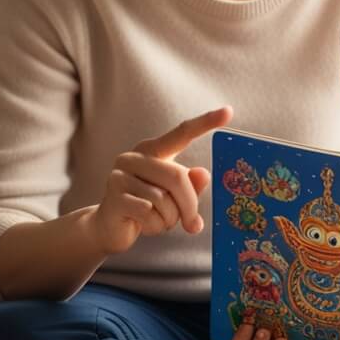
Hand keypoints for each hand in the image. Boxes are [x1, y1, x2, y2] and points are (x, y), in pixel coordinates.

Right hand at [91, 106, 232, 256]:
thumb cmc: (148, 207)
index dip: (205, 122)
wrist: (111, 228)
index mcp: (153, 150)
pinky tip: (143, 225)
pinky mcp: (114, 197)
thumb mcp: (174, 196)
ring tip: (158, 221)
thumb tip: (203, 173)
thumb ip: (190, 185)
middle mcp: (134, 157)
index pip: (182, 132)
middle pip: (177, 178)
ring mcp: (120, 175)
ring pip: (163, 200)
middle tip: (192, 224)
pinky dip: (154, 226)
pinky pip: (149, 214)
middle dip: (189, 206)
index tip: (229, 111)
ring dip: (169, 220)